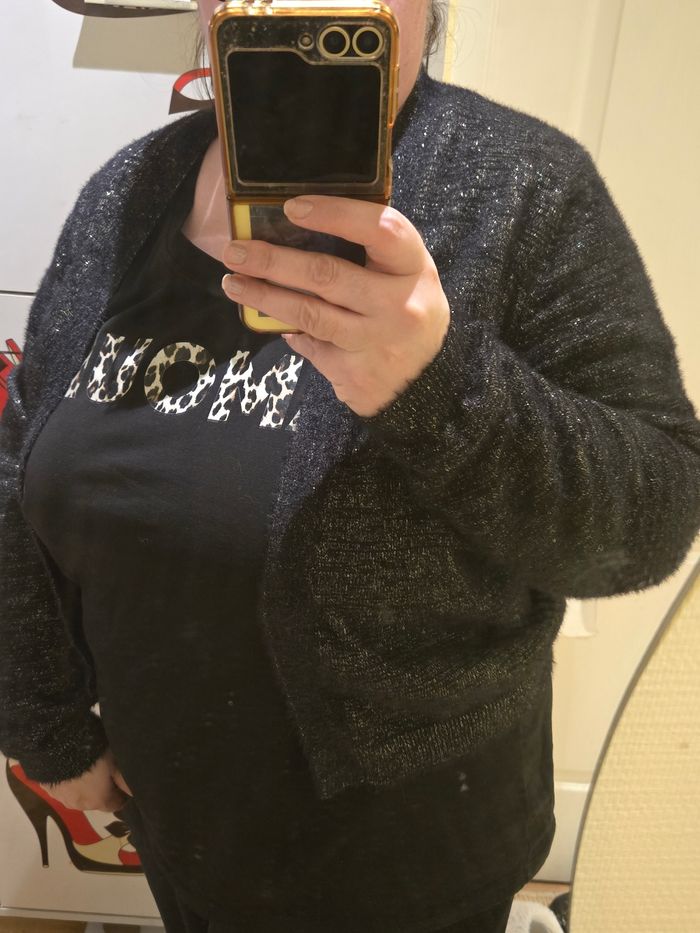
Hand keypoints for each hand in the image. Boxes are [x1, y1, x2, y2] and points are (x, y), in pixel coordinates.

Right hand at [39, 747, 132, 811]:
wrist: (57, 744)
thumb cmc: (94, 753)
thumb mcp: (116, 762)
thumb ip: (125, 780)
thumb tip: (136, 793)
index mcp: (99, 801)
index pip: (116, 805)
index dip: (122, 795)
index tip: (124, 783)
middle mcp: (80, 806)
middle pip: (97, 801)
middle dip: (104, 790)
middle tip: (108, 771)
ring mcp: (62, 798)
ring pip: (79, 796)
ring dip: (85, 786)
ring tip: (89, 766)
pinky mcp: (48, 789)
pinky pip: (64, 788)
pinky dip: (70, 781)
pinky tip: (72, 766)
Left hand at [221, 195, 450, 417]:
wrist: (425, 382)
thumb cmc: (406, 310)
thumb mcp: (405, 275)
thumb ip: (372, 250)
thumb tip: (301, 223)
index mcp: (413, 267)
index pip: (379, 229)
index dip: (335, 214)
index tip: (291, 208)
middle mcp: (398, 304)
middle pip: (328, 275)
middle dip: (273, 260)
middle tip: (235, 251)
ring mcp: (376, 341)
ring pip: (309, 314)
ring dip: (264, 297)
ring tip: (233, 283)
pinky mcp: (354, 372)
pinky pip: (310, 345)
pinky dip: (289, 331)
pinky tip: (269, 320)